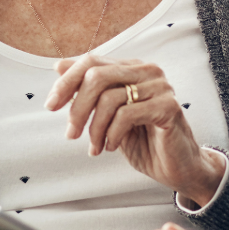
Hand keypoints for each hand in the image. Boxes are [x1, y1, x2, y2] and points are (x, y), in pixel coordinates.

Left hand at [47, 55, 224, 203]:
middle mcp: (147, 71)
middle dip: (77, 108)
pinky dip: (112, 134)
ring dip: (95, 128)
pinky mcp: (168, 107)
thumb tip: (58, 65)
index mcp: (132, 68)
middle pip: (96, 76)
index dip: (66, 82)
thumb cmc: (144, 141)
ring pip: (109, 98)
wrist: (177, 168)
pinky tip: (111, 147)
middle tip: (71, 134)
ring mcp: (160, 87)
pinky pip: (127, 114)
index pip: (91, 62)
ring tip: (95, 147)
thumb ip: (88, 90)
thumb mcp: (108, 115)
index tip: (51, 106)